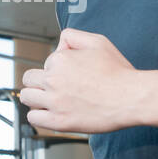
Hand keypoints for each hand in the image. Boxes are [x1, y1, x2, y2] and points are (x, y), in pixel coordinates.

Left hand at [20, 28, 139, 133]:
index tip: (72, 74)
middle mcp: (53, 80)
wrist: (131, 97)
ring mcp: (54, 102)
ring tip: (51, 99)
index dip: (58, 67)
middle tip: (56, 87)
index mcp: (59, 60)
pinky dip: (39, 115)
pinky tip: (51, 112)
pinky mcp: (59, 122)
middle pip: (29, 78)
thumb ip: (73, 36)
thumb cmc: (118, 71)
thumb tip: (58, 44)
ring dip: (36, 97)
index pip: (46, 62)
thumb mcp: (97, 41)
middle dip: (40, 81)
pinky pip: (33, 117)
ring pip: (26, 97)